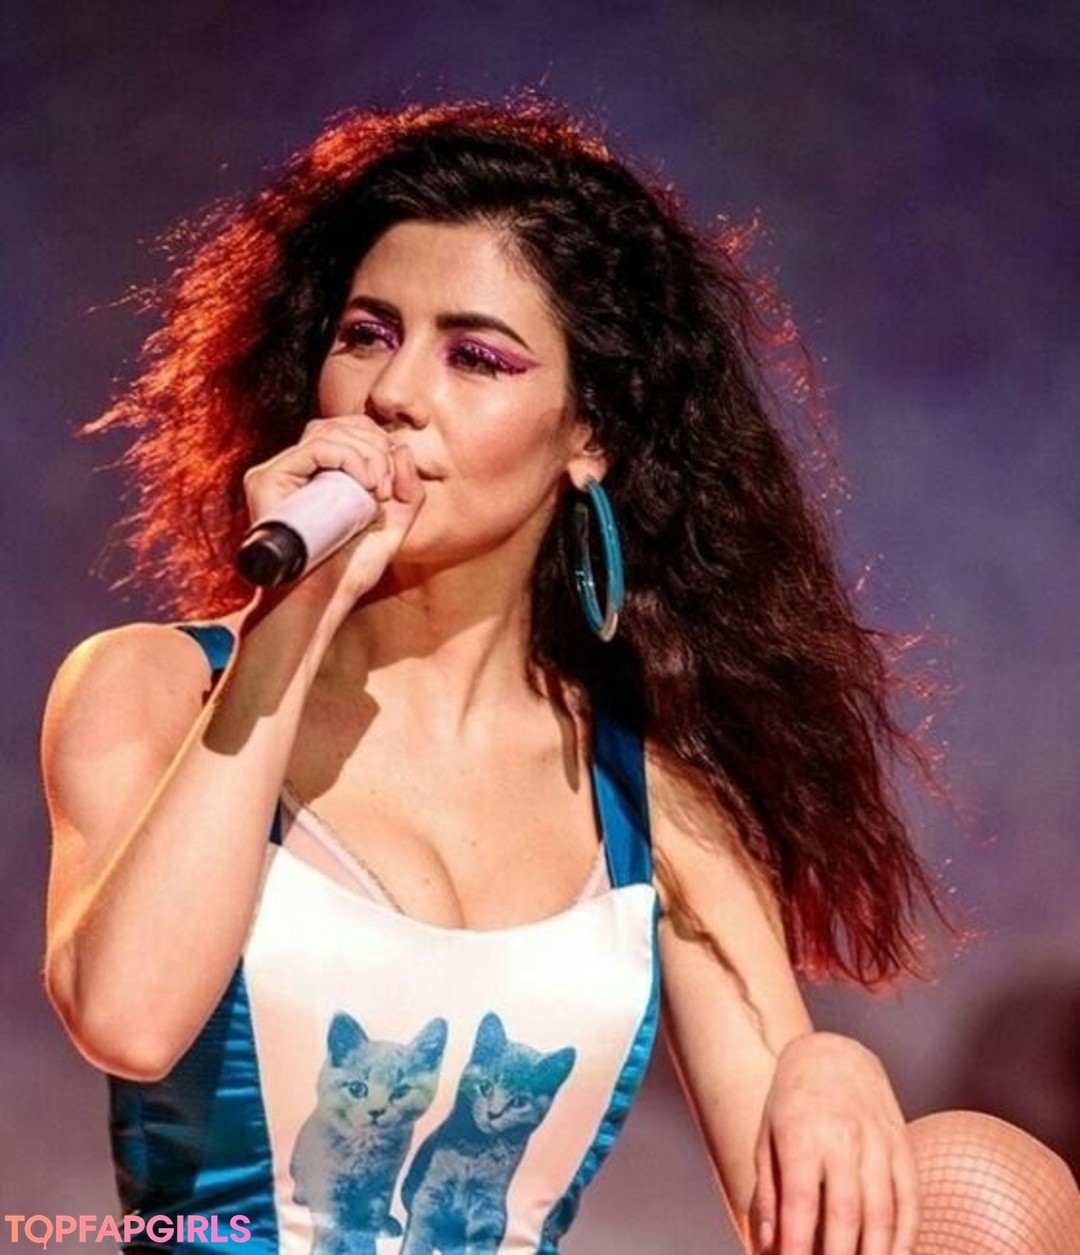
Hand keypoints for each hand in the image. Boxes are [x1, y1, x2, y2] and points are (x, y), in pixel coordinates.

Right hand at [242, 415, 424, 611]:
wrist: (322, 599)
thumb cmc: (350, 570)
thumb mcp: (392, 528)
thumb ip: (407, 492)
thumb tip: (402, 448)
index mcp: (319, 474)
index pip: (347, 431)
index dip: (377, 442)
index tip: (393, 482)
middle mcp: (294, 469)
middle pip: (337, 424)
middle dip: (374, 445)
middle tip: (388, 486)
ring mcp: (278, 472)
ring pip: (326, 431)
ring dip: (365, 453)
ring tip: (378, 490)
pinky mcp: (267, 479)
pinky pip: (314, 448)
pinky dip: (348, 457)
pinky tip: (366, 484)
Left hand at [750, 1032, 918, 1254]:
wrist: (832, 1054)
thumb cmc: (790, 1104)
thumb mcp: (765, 1140)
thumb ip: (767, 1195)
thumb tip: (766, 1247)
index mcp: (802, 1136)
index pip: (802, 1204)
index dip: (799, 1247)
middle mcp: (843, 1138)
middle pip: (847, 1214)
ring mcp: (878, 1141)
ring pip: (884, 1212)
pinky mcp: (902, 1145)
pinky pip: (910, 1200)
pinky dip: (905, 1238)